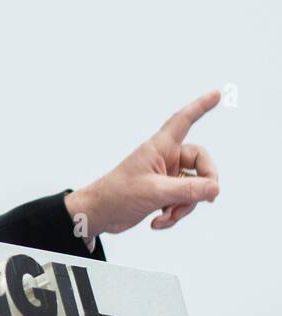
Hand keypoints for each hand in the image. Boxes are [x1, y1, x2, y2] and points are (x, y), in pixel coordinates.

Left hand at [65, 90, 221, 238]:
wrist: (98, 215)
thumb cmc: (117, 195)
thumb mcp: (155, 192)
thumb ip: (188, 190)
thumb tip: (216, 188)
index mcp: (159, 147)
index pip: (183, 121)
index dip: (200, 107)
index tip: (216, 94)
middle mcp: (165, 158)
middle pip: (201, 163)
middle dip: (205, 184)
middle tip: (207, 198)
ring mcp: (166, 176)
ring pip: (194, 186)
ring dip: (185, 205)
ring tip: (166, 215)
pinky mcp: (164, 192)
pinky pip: (184, 201)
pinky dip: (175, 213)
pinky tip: (158, 221)